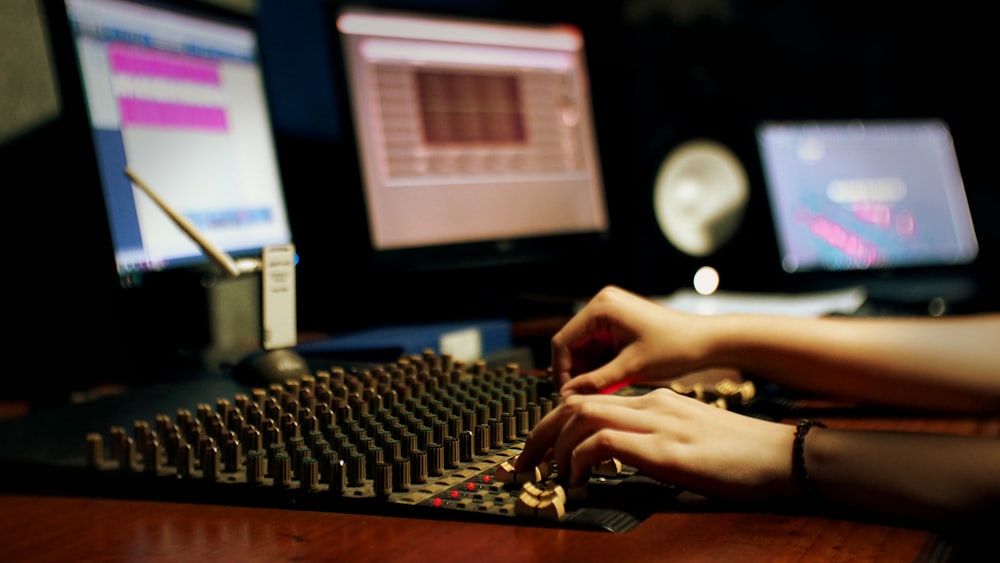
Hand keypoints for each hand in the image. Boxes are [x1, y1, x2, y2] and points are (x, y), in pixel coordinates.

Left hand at [514, 388, 796, 498]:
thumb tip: (619, 455)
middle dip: (540, 432)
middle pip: (575, 403)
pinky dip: (580, 460)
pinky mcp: (665, 450)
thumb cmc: (740, 454)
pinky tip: (578, 481)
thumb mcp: (687, 438)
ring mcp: (657, 423)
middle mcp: (650, 403)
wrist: (781, 455)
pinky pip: (603, 442)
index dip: (556, 422)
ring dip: (554, 447)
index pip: (590, 398)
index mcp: (654, 400)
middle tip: (523, 463)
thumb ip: (653, 438)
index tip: (541, 449)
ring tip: (548, 476)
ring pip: (581, 417)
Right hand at [551, 285, 713, 394]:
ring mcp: (610, 313)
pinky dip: (600, 367)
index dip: (561, 372)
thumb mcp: (632, 368)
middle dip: (575, 373)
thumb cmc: (675, 348)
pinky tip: (608, 385)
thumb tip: (566, 396)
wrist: (706, 342)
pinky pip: (598, 348)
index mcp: (601, 307)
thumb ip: (596, 382)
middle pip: (571, 345)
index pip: (563, 342)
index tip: (567, 397)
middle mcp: (602, 304)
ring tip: (598, 395)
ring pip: (584, 349)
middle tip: (580, 400)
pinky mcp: (618, 324)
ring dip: (588, 372)